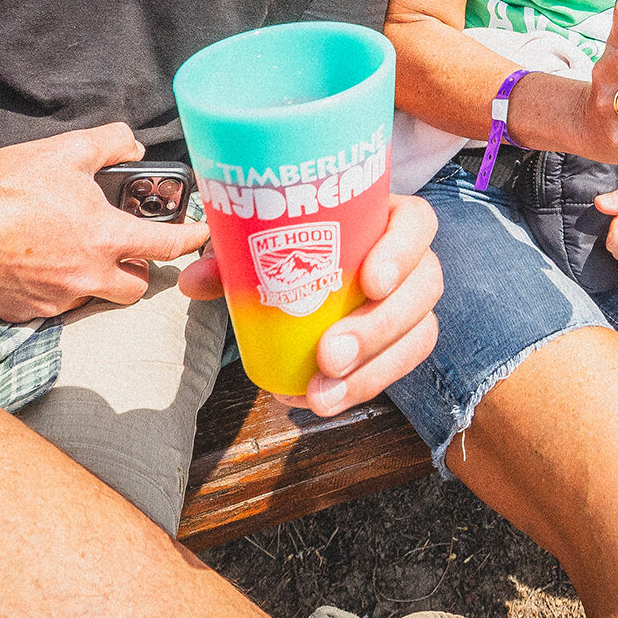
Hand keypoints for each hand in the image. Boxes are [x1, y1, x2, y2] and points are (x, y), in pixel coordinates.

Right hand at [0, 123, 210, 321]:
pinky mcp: (23, 313)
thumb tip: (132, 144)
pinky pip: (55, 305)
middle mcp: (85, 278)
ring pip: (94, 298)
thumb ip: (110, 142)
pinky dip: (57, 287)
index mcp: (103, 238)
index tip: (199, 235)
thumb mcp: (63, 150)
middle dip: (139, 269)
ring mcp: (54, 301)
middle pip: (136, 287)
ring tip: (75, 249)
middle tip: (127, 246)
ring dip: (96, 278)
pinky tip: (38, 261)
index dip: (190, 239)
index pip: (167, 246)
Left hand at [180, 193, 441, 415]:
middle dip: (378, 328)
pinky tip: (321, 400)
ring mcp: (412, 303)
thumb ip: (235, 256)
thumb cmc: (297, 240)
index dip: (402, 252)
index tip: (370, 280)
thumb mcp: (266, 239)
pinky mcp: (402, 341)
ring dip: (372, 371)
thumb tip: (194, 281)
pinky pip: (397, 368)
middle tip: (330, 354)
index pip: (418, 224)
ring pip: (418, 336)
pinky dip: (360, 388)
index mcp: (390, 218)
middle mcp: (412, 260)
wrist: (312, 264)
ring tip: (322, 394)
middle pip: (423, 289)